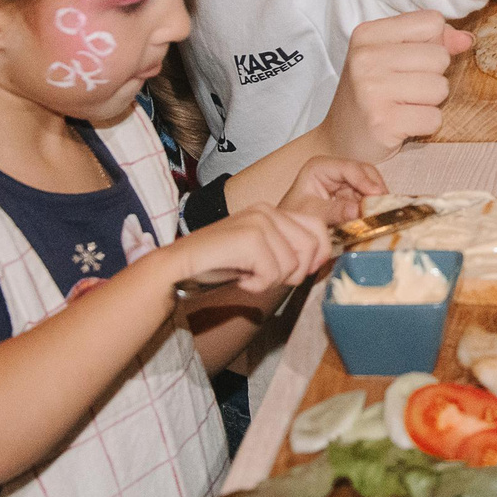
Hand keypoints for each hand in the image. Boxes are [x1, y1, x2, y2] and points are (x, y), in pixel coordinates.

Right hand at [163, 202, 330, 294]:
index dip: (317, 255)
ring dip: (270, 281)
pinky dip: (257, 285)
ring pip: (292, 265)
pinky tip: (240, 278)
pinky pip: (273, 274)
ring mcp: (260, 221)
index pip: (317, 227)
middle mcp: (268, 211)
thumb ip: (285, 249)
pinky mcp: (251, 238)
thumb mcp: (258, 252)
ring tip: (247, 275)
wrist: (179, 265)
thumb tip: (318, 261)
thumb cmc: (218, 263)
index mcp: (272, 211)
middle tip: (265, 277)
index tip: (298, 273)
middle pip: (311, 248)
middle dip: (293, 273)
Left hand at [275, 156, 387, 225]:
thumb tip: (359, 210)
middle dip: (375, 189)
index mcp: (320, 167)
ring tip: (383, 213)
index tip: (378, 196)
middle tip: (386, 206)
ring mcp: (343, 183)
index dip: (366, 181)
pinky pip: (366, 199)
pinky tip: (377, 217)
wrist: (287, 234)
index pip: (350, 168)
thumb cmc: (293, 220)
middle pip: (364, 173)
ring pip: (369, 186)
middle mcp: (335, 170)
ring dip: (376, 200)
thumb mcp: (312, 214)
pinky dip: (372, 208)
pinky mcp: (349, 196)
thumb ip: (335, 211)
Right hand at [322, 12, 468, 161]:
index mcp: (368, 34)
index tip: (408, 62)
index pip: (432, 22)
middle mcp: (366, 58)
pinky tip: (403, 124)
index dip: (431, 45)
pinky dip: (425, 125)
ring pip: (440, 87)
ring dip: (430, 102)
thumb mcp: (394, 57)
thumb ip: (433, 41)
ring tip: (403, 106)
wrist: (340, 140)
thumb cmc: (373, 94)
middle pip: (440, 56)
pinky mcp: (382, 122)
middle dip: (432, 76)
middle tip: (404, 90)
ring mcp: (372, 90)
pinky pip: (434, 118)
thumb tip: (467, 39)